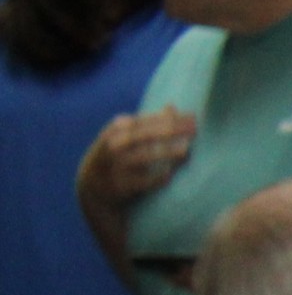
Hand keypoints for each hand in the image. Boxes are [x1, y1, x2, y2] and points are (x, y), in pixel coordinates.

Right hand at [77, 105, 196, 217]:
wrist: (93, 188)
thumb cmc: (117, 157)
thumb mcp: (125, 138)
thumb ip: (148, 124)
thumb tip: (172, 106)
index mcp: (115, 131)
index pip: (143, 121)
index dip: (167, 118)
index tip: (191, 117)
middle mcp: (113, 146)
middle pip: (142, 135)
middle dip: (168, 130)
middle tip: (194, 128)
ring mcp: (115, 166)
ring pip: (140, 157)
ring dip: (163, 153)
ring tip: (186, 150)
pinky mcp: (120, 186)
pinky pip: (139, 182)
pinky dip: (154, 178)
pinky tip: (170, 175)